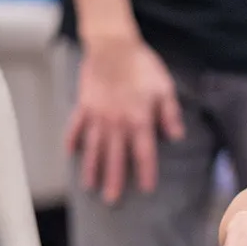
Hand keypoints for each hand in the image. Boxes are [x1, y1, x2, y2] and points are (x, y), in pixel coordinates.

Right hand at [67, 36, 184, 203]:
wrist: (113, 45)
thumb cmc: (143, 65)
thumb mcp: (165, 88)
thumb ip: (170, 114)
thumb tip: (176, 137)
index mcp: (138, 120)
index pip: (143, 153)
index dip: (145, 172)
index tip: (146, 189)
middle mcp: (116, 122)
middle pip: (115, 157)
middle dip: (114, 179)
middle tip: (112, 200)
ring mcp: (97, 115)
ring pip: (93, 147)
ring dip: (92, 168)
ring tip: (90, 186)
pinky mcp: (84, 105)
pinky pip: (76, 126)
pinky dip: (72, 140)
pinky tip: (70, 153)